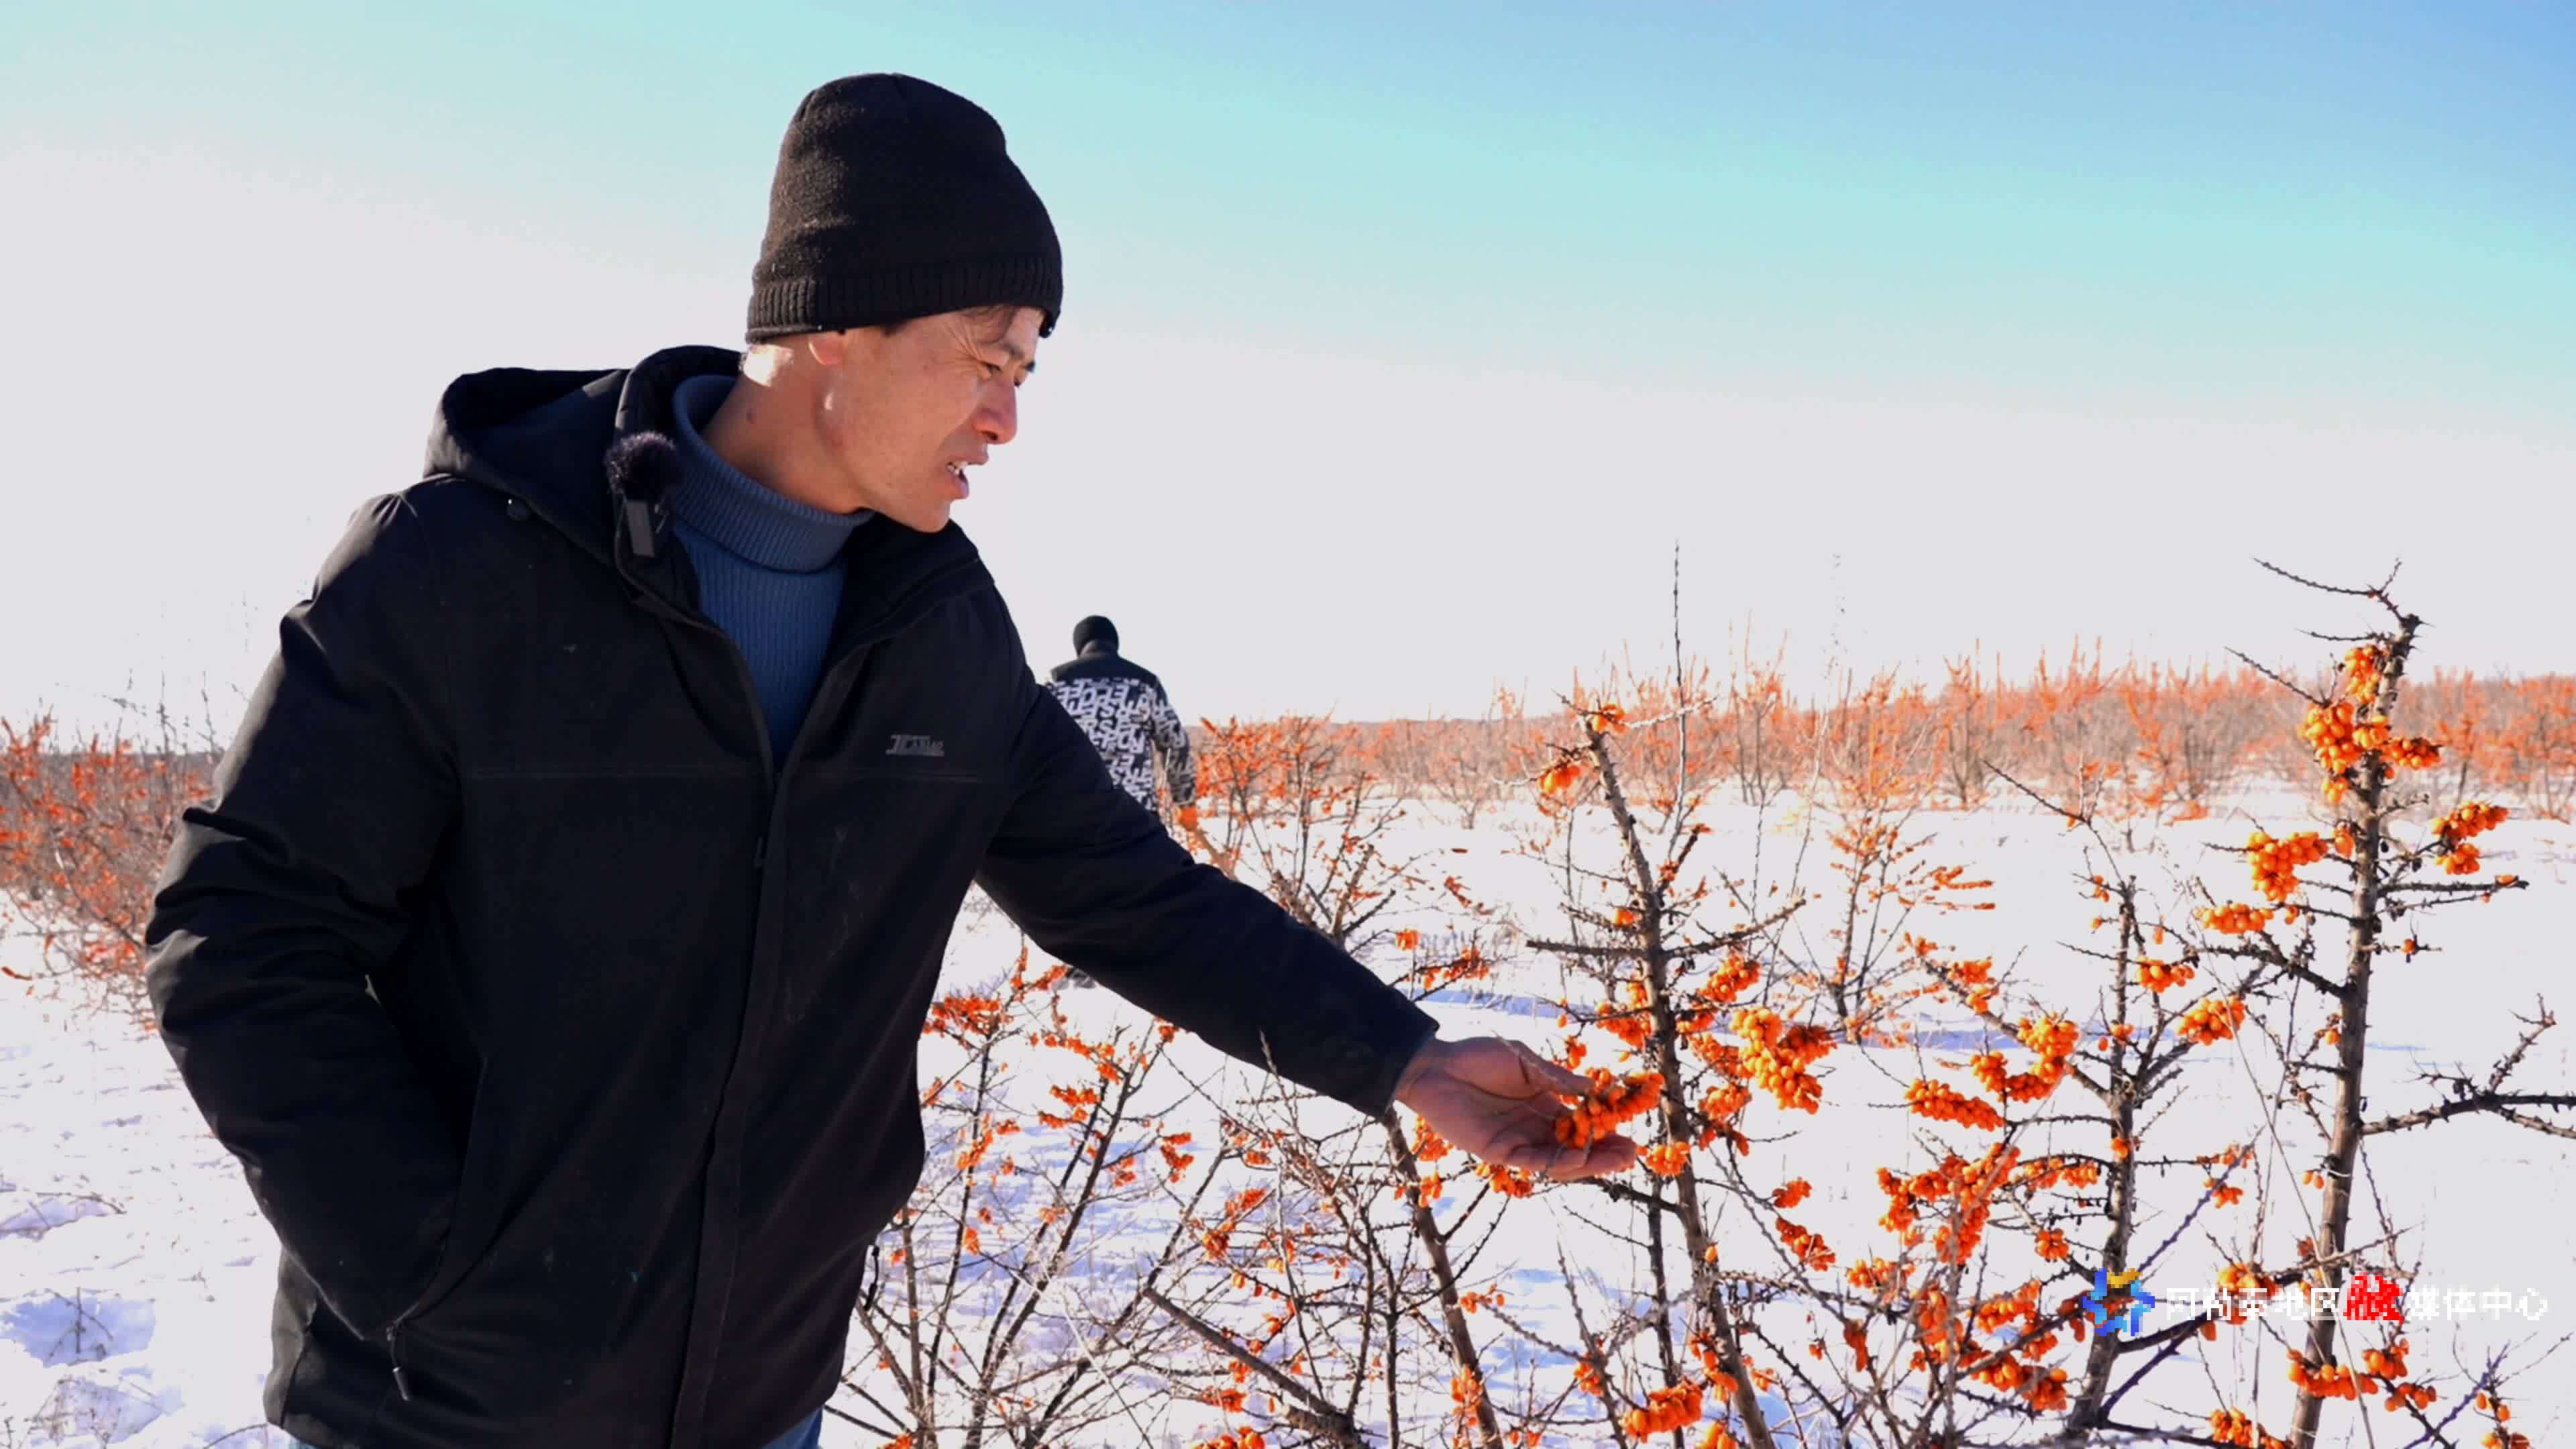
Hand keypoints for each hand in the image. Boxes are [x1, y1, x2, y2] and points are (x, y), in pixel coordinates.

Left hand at [1391, 1036, 1638, 1179]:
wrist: (1437, 1065)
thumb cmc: (1478, 1056)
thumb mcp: (1526, 1061)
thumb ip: (1558, 1078)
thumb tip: (1596, 1088)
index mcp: (1542, 1102)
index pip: (1579, 1122)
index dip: (1604, 1128)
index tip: (1631, 1127)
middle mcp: (1533, 1126)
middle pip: (1575, 1146)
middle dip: (1604, 1151)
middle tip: (1633, 1153)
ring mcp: (1517, 1141)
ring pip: (1558, 1159)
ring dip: (1589, 1162)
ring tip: (1618, 1160)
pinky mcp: (1498, 1152)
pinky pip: (1532, 1161)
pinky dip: (1556, 1162)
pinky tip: (1579, 1158)